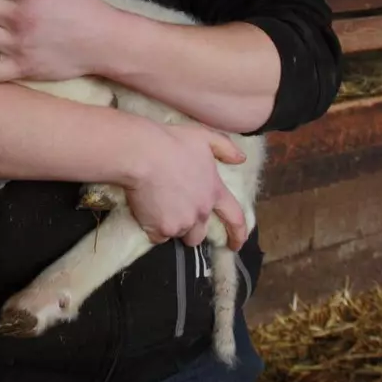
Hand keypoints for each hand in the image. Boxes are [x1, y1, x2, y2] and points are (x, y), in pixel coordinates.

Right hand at [124, 125, 247, 251]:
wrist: (141, 154)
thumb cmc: (172, 142)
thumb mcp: (203, 137)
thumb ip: (225, 148)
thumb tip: (240, 159)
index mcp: (214, 192)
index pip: (235, 219)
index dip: (238, 234)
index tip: (236, 245)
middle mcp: (201, 212)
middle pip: (200, 234)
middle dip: (192, 230)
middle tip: (178, 216)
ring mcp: (181, 223)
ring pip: (179, 234)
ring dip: (172, 227)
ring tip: (159, 210)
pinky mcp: (160, 230)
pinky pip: (158, 237)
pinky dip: (154, 229)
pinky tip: (146, 213)